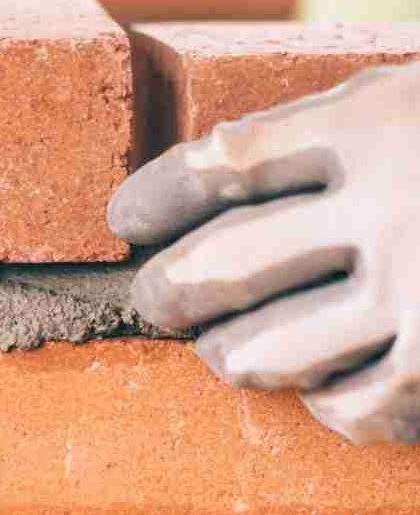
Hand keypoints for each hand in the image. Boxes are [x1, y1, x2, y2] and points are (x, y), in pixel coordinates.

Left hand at [108, 63, 419, 443]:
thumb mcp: (409, 106)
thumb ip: (328, 138)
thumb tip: (207, 183)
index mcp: (373, 122)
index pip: (218, 164)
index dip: (154, 197)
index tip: (124, 218)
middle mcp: (391, 205)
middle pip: (220, 267)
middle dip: (163, 293)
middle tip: (149, 300)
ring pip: (265, 352)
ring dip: (227, 356)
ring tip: (220, 350)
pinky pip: (349, 408)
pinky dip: (326, 401)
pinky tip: (323, 387)